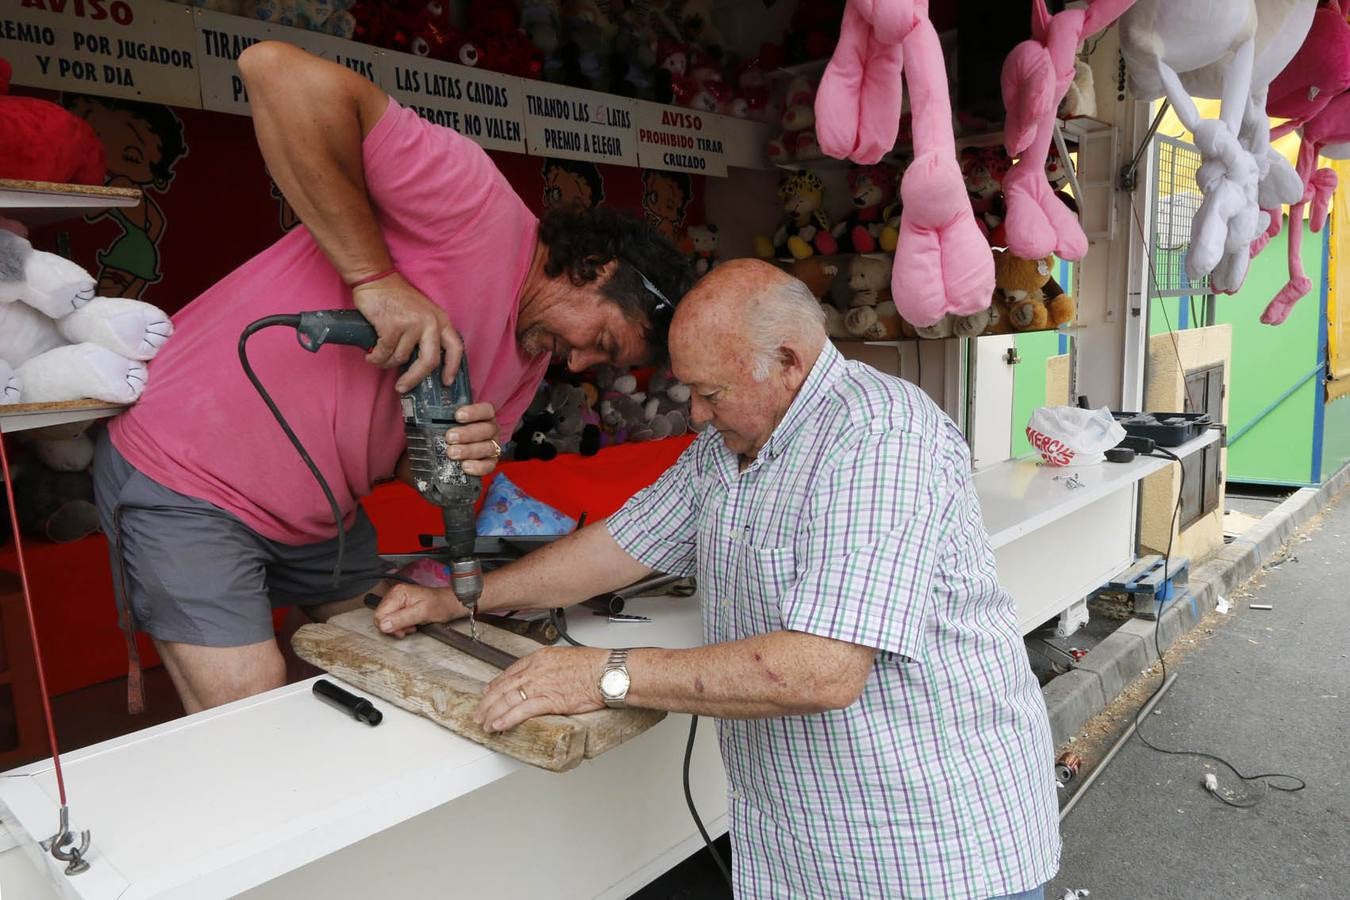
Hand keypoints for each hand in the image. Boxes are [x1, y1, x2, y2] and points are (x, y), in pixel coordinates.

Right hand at [352, 272, 462, 392]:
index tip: (446, 382)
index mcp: (440, 320)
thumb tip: (423, 366)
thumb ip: (427, 335)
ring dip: (387, 362)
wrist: (376, 279)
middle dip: (415, 378)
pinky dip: (375, 358)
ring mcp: (412, 325)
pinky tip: (371, 355)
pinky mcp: (392, 327)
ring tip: (379, 357)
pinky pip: (384, 353)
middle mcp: (430, 323)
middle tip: (403, 387)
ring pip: (400, 359)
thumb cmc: (397, 298)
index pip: (455, 348)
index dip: (452, 368)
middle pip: (429, 361)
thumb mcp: (423, 313)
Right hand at [373, 583, 466, 637]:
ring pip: (387, 620)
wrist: (451, 603)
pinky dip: (402, 625)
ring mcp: (398, 600)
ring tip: (413, 625)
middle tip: (409, 627)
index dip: (389, 626)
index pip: (379, 615)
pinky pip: (394, 619)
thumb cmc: (441, 605)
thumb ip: (402, 619)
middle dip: (394, 627)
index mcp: (398, 593)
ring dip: (399, 627)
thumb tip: (384, 625)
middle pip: (381, 618)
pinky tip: (412, 623)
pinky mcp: (401, 605)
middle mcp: (395, 594)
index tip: (403, 629)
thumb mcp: (422, 613)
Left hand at [446, 402, 502, 476]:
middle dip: (467, 433)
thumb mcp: (446, 419)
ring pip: (488, 447)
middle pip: (486, 429)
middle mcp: (491, 430)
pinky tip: (465, 466)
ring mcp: (493, 446)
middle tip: (450, 437)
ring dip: (469, 450)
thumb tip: (421, 404)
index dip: (474, 412)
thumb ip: (439, 413)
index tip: (458, 415)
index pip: (486, 410)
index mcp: (484, 416)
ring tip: (452, 453)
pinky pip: (489, 465)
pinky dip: (478, 467)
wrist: (454, 451)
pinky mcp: (491, 462)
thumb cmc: (451, 431)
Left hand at [474, 647, 607, 732]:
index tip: (489, 693)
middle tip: (479, 713)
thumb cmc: (593, 665)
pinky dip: (507, 719)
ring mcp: (540, 685)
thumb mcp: (564, 657)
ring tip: (485, 724)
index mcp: (539, 658)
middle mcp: (535, 670)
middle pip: (503, 687)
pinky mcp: (548, 700)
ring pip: (507, 700)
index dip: (495, 686)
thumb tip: (544, 677)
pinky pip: (521, 711)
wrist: (607, 672)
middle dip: (487, 702)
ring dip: (493, 714)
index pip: (509, 673)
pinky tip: (498, 726)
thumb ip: (548, 667)